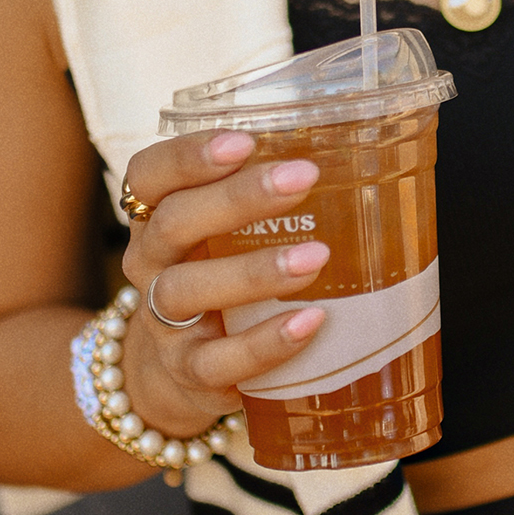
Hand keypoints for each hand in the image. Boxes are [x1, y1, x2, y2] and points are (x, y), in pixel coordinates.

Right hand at [116, 131, 328, 435]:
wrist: (180, 373)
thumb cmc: (221, 276)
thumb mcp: (227, 234)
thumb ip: (270, 198)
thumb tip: (364, 155)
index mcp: (157, 216)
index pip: (149, 174)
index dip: (187, 156)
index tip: (243, 141)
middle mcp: (150, 264)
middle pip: (174, 223)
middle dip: (237, 198)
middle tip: (302, 177)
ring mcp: (163, 322)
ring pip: (188, 290)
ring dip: (253, 271)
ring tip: (316, 257)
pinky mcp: (189, 372)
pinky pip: (218, 360)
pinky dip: (264, 342)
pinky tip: (310, 322)